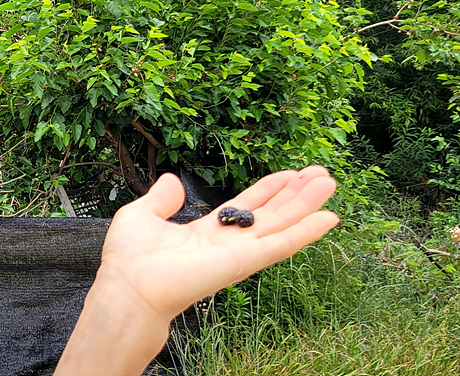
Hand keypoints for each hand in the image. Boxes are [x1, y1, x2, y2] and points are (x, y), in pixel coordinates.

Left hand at [55, 166, 338, 375]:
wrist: (129, 286)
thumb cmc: (129, 259)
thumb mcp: (142, 215)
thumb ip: (161, 198)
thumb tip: (172, 181)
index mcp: (206, 232)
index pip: (246, 206)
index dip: (269, 189)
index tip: (291, 173)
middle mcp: (227, 243)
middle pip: (271, 214)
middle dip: (296, 194)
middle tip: (323, 174)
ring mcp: (238, 254)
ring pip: (282, 225)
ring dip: (308, 205)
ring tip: (330, 184)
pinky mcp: (243, 263)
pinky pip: (281, 245)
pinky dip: (306, 232)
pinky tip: (329, 218)